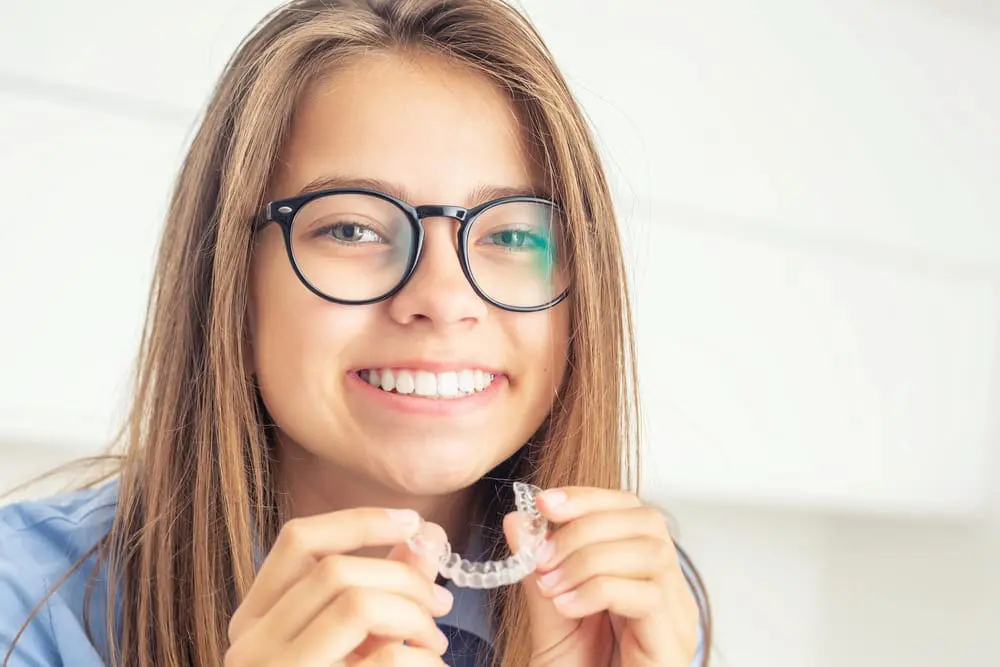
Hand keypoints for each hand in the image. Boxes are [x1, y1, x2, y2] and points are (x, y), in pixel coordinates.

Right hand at [225, 507, 453, 665]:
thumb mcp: (353, 644)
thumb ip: (383, 588)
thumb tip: (427, 536)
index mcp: (255, 620)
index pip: (298, 542)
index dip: (360, 521)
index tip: (413, 523)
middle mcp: (249, 647)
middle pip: (336, 572)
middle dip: (405, 579)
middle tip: (441, 604)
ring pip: (356, 604)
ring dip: (413, 616)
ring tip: (435, 644)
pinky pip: (384, 659)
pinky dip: (420, 659)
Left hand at [504, 487, 700, 666]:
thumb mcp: (549, 616)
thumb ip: (538, 569)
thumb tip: (519, 519)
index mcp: (643, 574)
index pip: (631, 510)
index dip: (590, 497)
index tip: (544, 502)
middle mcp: (670, 590)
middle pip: (648, 521)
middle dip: (587, 525)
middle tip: (542, 555)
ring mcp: (677, 617)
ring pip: (651, 552)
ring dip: (589, 558)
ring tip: (551, 585)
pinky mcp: (673, 644)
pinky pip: (647, 595)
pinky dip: (600, 589)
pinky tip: (567, 606)